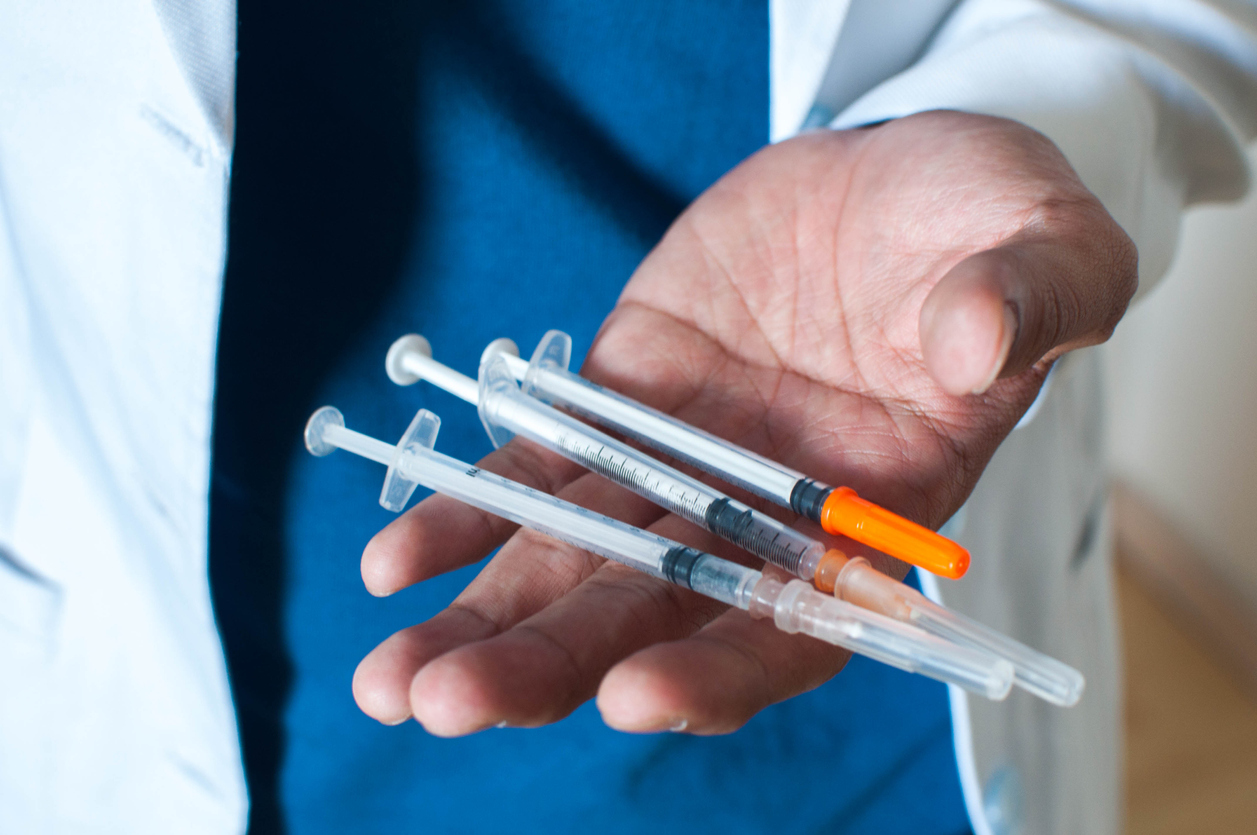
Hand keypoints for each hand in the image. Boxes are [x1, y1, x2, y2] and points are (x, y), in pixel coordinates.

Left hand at [351, 111, 1135, 735]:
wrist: (892, 179)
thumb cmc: (991, 222)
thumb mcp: (1047, 245)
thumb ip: (1028, 300)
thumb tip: (975, 339)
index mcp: (877, 523)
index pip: (799, 631)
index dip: (722, 672)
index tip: (633, 697)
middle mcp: (766, 520)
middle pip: (654, 617)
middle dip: (552, 663)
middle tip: (447, 702)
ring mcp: (683, 468)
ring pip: (576, 560)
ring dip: (483, 619)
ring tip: (392, 676)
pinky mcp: (622, 402)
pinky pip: (538, 468)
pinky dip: (470, 512)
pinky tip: (394, 559)